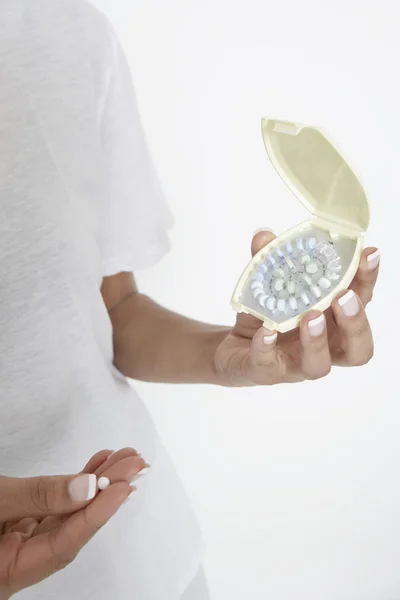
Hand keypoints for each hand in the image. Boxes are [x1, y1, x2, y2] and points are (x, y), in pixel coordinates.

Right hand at [0, 448, 147, 598]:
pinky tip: (98, 463)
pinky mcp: (18, 522)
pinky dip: (76, 481)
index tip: (122, 488)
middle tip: (135, 465)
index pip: (64, 545)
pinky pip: (54, 503)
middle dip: (106, 492)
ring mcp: (18, 542)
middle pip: (73, 527)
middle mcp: (17, 563)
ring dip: (98, 482)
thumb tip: (86, 487)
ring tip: (125, 459)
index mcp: (7, 574)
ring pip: (67, 512)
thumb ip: (37, 496)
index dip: (96, 515)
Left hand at [215, 230, 379, 385]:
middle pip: (357, 348)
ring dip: (317, 340)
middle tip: (344, 297)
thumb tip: (264, 236)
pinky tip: (266, 332)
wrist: (232, 347)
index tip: (368, 253)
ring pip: (319, 365)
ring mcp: (296, 364)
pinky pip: (269, 366)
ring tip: (311, 316)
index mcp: (333, 320)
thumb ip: (268, 260)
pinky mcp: (265, 372)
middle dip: (356, 323)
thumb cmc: (265, 316)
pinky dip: (267, 348)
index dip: (367, 280)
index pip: (361, 300)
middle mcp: (324, 347)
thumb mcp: (268, 283)